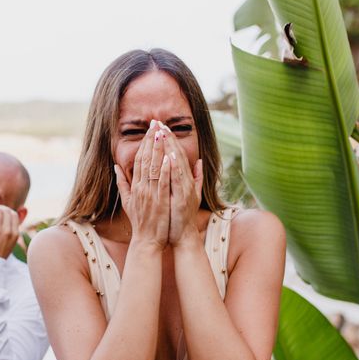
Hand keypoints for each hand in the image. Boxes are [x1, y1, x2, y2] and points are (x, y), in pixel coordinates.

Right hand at [115, 120, 170, 249]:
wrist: (146, 241)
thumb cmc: (140, 221)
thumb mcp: (127, 201)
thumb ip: (122, 183)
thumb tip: (115, 167)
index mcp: (135, 186)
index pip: (139, 159)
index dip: (144, 143)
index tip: (150, 129)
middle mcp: (141, 187)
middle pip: (146, 159)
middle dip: (151, 140)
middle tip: (156, 123)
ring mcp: (150, 194)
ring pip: (154, 168)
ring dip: (158, 150)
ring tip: (162, 133)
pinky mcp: (159, 201)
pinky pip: (162, 183)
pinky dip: (165, 170)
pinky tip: (169, 157)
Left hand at [161, 124, 202, 246]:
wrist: (183, 236)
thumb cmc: (181, 216)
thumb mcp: (189, 194)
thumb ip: (194, 177)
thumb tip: (199, 161)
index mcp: (184, 180)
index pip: (176, 155)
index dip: (169, 140)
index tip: (161, 127)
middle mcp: (186, 182)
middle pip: (177, 155)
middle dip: (168, 138)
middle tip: (159, 123)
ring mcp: (185, 189)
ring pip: (178, 164)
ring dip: (171, 148)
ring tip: (163, 133)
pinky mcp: (183, 198)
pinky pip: (178, 180)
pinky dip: (175, 168)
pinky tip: (169, 156)